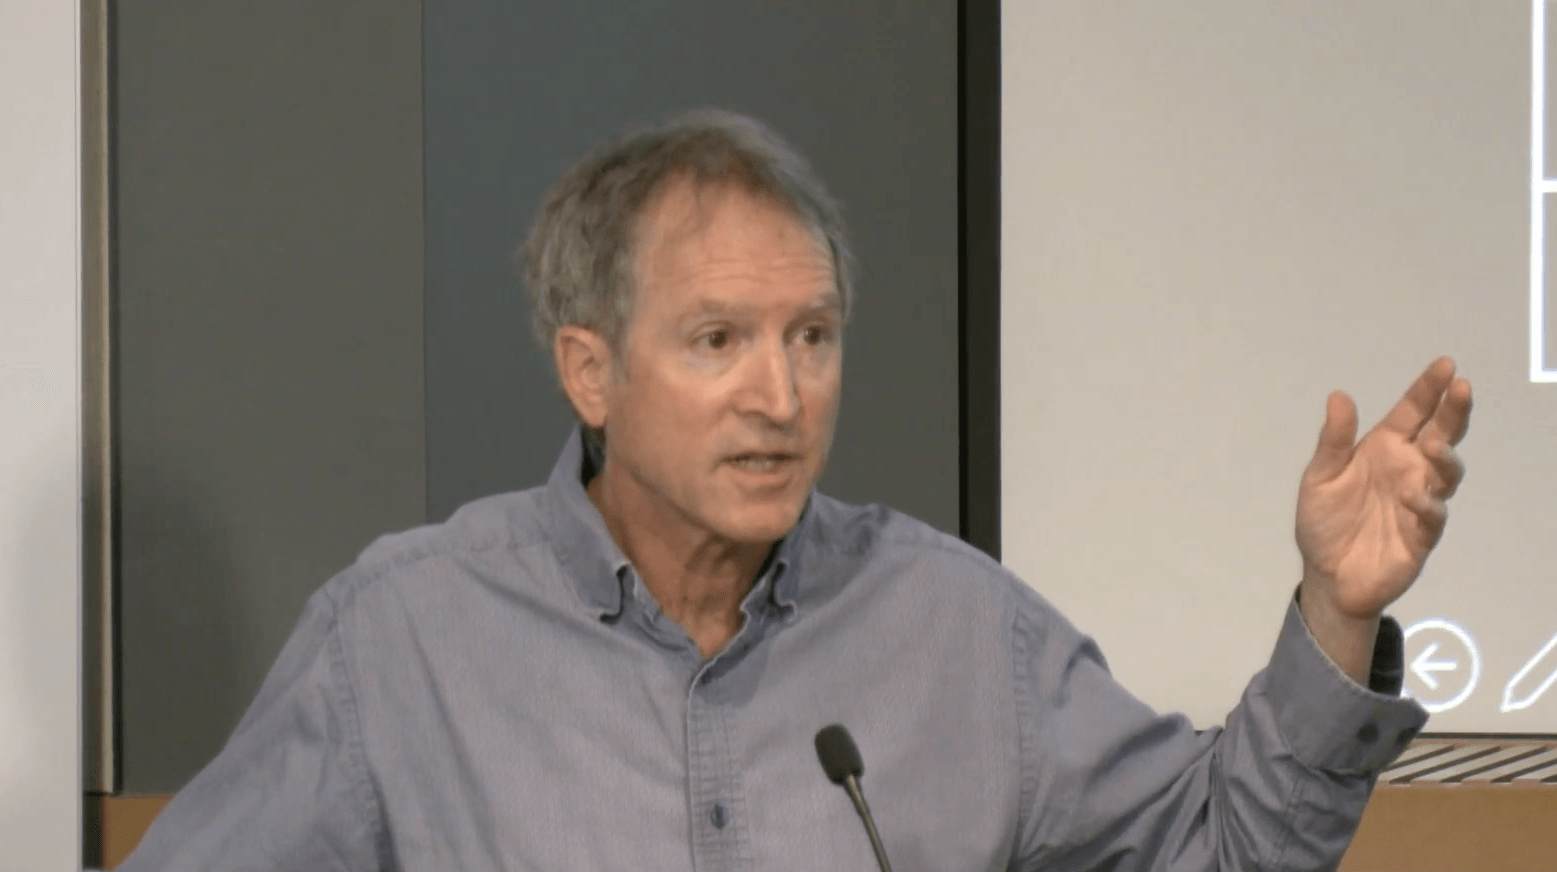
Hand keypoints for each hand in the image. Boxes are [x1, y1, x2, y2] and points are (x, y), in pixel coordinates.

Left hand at [1294, 357, 1471, 678]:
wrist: (1326, 574)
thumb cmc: (1324, 521)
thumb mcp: (1319, 477)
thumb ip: (1333, 441)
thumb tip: (1339, 396)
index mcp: (1383, 448)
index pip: (1412, 412)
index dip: (1428, 389)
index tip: (1446, 366)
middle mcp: (1408, 468)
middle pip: (1441, 434)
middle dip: (1453, 411)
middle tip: (1461, 388)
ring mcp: (1419, 499)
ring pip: (1446, 472)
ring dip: (1444, 456)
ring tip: (1434, 443)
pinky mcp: (1422, 532)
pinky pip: (1433, 514)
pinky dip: (1427, 503)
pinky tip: (1414, 496)